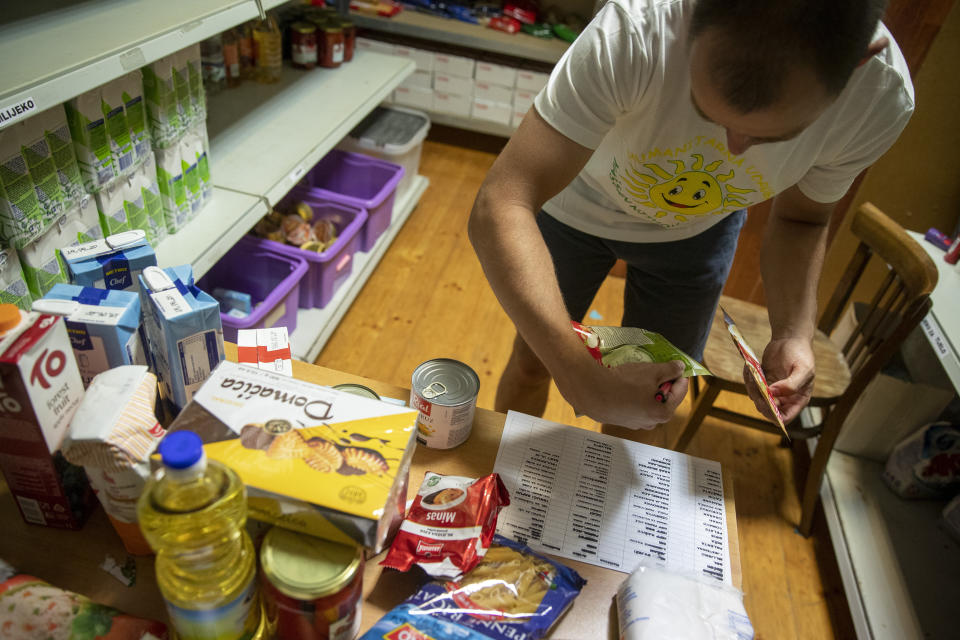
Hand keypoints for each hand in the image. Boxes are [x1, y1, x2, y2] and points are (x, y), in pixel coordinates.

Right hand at [556, 359, 688, 429]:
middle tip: (658, 371)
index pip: (679, 393)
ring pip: (650, 404)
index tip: (677, 367)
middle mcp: (651, 422)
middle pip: (665, 400)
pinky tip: (628, 387)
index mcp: (663, 413)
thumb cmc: (625, 384)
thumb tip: (680, 368)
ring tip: (641, 378)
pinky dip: (636, 397)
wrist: (593, 393)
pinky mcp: (622, 420)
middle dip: (663, 385)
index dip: (679, 377)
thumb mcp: (651, 372)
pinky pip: (636, 407)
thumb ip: (669, 370)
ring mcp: (636, 423)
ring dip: (649, 391)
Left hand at [744, 337, 814, 423]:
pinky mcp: (763, 382)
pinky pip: (752, 387)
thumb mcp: (803, 369)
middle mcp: (785, 398)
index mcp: (798, 399)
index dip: (774, 415)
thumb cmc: (800, 354)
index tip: (766, 402)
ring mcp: (772, 391)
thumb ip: (791, 385)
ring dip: (751, 387)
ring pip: (757, 399)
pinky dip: (748, 379)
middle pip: (767, 410)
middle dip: (759, 399)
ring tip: (751, 370)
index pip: (785, 418)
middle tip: (755, 383)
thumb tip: (772, 394)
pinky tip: (749, 367)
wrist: (790, 339)